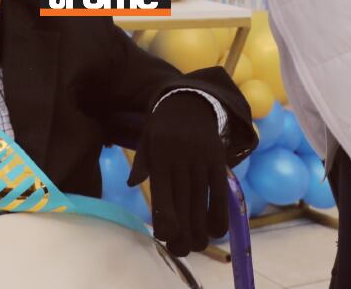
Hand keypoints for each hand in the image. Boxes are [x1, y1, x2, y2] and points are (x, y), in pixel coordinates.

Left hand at [127, 93, 228, 255]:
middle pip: (182, 201)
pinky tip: (215, 231)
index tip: (164, 236)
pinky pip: (219, 191)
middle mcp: (181, 159)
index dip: (165, 216)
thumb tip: (131, 184)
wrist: (191, 101)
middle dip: (182, 230)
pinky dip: (219, 213)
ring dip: (199, 228)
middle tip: (179, 250)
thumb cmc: (163, 125)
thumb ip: (141, 163)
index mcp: (160, 154)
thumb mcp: (147, 139)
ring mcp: (201, 160)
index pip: (162, 190)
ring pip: (201, 200)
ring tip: (195, 247)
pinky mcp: (218, 162)